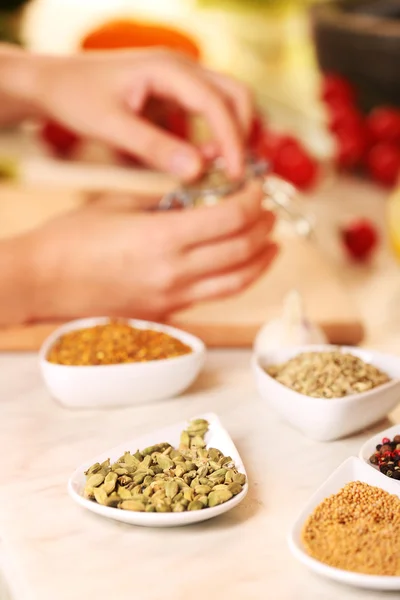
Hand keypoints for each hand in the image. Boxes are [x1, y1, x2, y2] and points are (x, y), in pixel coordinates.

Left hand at [5, 46, 252, 179]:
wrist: (52, 82)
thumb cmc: (76, 98)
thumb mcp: (111, 127)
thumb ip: (153, 149)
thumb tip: (197, 172)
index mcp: (168, 69)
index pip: (217, 102)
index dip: (231, 140)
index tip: (235, 174)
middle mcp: (180, 68)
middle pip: (234, 95)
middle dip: (240, 133)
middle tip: (234, 173)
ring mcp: (177, 79)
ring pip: (223, 103)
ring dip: (226, 135)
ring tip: (214, 170)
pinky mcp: (171, 94)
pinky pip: (203, 114)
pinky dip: (207, 137)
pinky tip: (193, 161)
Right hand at [27, 181, 276, 322]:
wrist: (42, 281)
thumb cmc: (72, 239)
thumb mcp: (120, 204)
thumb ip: (165, 203)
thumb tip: (198, 199)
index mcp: (163, 237)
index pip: (231, 218)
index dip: (254, 201)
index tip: (258, 190)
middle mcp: (174, 272)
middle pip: (242, 250)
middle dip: (264, 228)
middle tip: (269, 213)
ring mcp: (171, 297)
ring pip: (236, 282)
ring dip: (261, 262)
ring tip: (272, 245)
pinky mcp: (165, 313)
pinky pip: (212, 297)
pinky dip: (235, 280)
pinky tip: (239, 268)